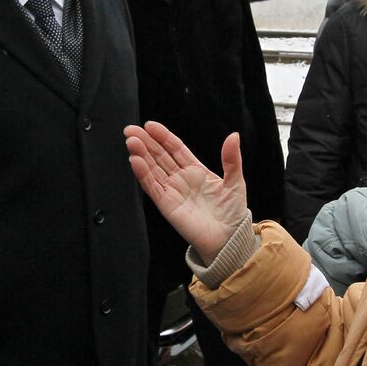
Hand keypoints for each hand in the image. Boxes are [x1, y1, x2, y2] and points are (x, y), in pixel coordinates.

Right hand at [124, 121, 247, 260]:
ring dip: (141, 155)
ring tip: (131, 141)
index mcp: (195, 170)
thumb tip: (233, 135)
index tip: (150, 125)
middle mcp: (180, 179)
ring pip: (152, 169)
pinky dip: (143, 174)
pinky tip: (135, 161)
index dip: (163, 136)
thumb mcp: (235, 181)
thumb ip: (231, 159)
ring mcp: (172, 191)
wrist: (229, 239)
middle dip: (145, 142)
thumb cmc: (232, 213)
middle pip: (159, 156)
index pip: (175, 148)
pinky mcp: (167, 205)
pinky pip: (152, 187)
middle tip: (131, 129)